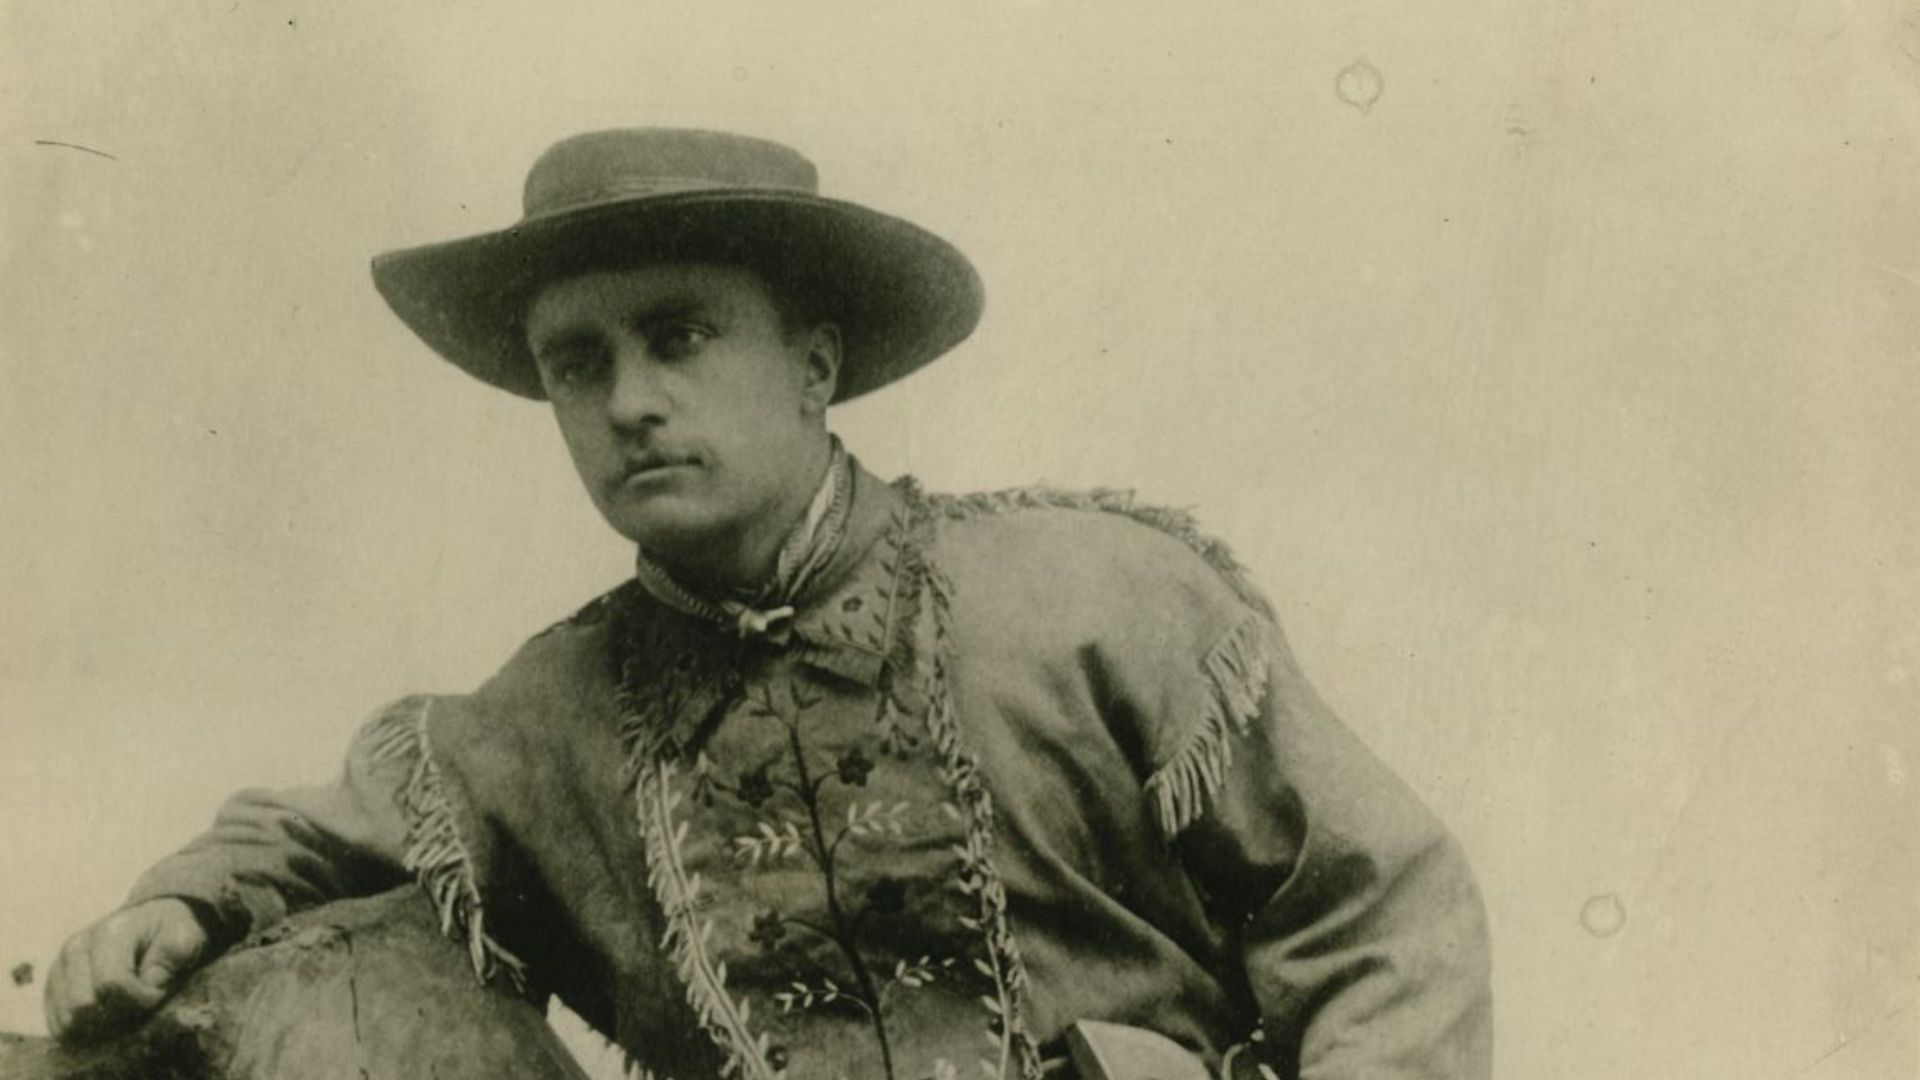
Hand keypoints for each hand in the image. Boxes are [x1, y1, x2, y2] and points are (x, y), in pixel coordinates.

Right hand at [44, 898, 215, 1040]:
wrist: (153, 925)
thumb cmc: (170, 934)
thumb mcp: (183, 938)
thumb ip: (169, 959)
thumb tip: (146, 985)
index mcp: (109, 933)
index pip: (111, 984)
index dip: (139, 999)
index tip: (158, 994)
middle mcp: (75, 948)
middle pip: (83, 1007)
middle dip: (118, 1015)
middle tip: (140, 1006)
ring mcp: (59, 969)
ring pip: (67, 1022)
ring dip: (100, 1025)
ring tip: (124, 1009)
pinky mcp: (52, 989)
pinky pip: (58, 1027)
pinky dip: (84, 1030)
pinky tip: (107, 1015)